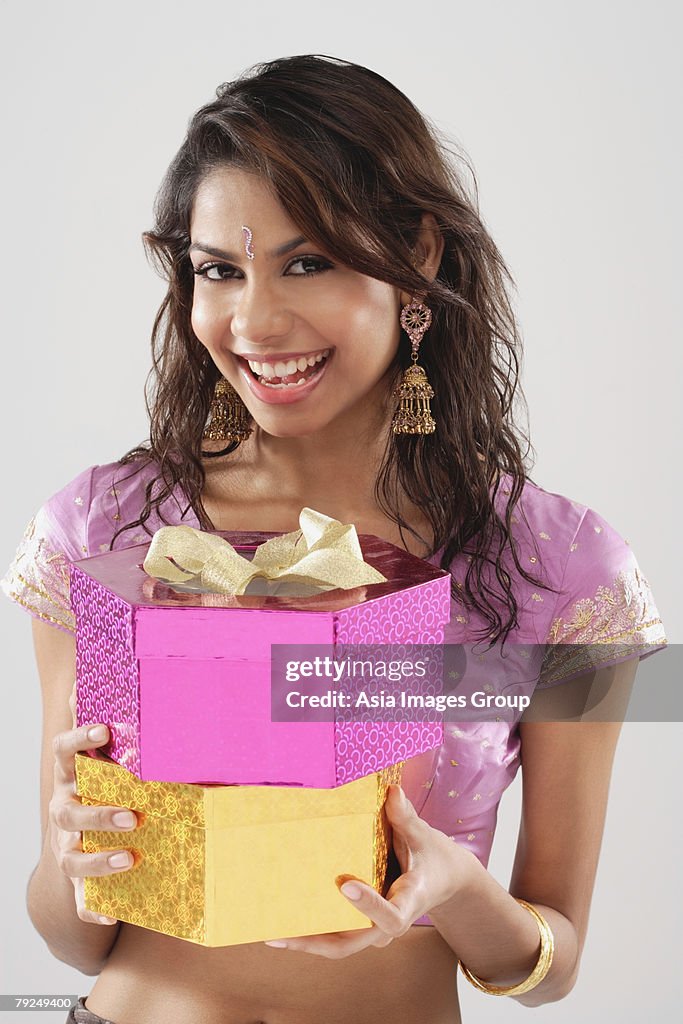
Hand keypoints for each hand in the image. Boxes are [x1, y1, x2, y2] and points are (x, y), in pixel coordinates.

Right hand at [48, 681, 137, 924]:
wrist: (75, 837)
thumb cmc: (95, 782)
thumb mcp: (98, 751)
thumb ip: (100, 720)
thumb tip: (92, 671)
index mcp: (70, 775)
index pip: (65, 752)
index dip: (80, 739)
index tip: (104, 729)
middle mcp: (63, 810)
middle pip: (70, 812)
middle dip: (99, 813)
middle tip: (133, 815)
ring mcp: (66, 847)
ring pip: (73, 857)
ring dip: (98, 859)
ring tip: (128, 858)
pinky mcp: (78, 880)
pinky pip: (81, 900)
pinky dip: (93, 909)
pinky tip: (110, 917)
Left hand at [264, 783, 475, 957]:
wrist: (445, 880)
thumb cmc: (433, 856)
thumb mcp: (424, 836)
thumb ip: (406, 818)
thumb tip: (392, 792)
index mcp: (409, 901)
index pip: (390, 915)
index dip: (368, 905)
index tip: (345, 885)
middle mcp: (389, 922)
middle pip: (352, 941)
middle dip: (316, 939)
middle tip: (281, 930)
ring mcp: (375, 928)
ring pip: (339, 945)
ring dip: (306, 941)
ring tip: (271, 931)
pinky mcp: (364, 925)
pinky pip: (336, 934)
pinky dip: (311, 932)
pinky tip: (283, 924)